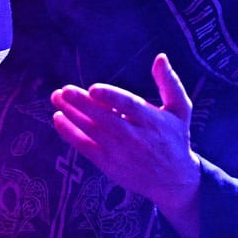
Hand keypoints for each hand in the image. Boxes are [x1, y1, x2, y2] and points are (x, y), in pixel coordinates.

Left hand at [50, 53, 201, 237]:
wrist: (173, 180)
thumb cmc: (175, 138)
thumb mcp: (180, 110)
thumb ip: (170, 83)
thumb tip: (160, 57)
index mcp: (152, 120)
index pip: (130, 106)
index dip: (111, 97)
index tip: (93, 88)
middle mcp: (135, 137)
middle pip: (106, 119)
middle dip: (83, 105)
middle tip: (65, 91)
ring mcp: (120, 152)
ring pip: (92, 131)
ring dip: (72, 115)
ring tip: (57, 98)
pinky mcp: (108, 164)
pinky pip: (85, 147)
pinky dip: (70, 134)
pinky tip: (58, 118)